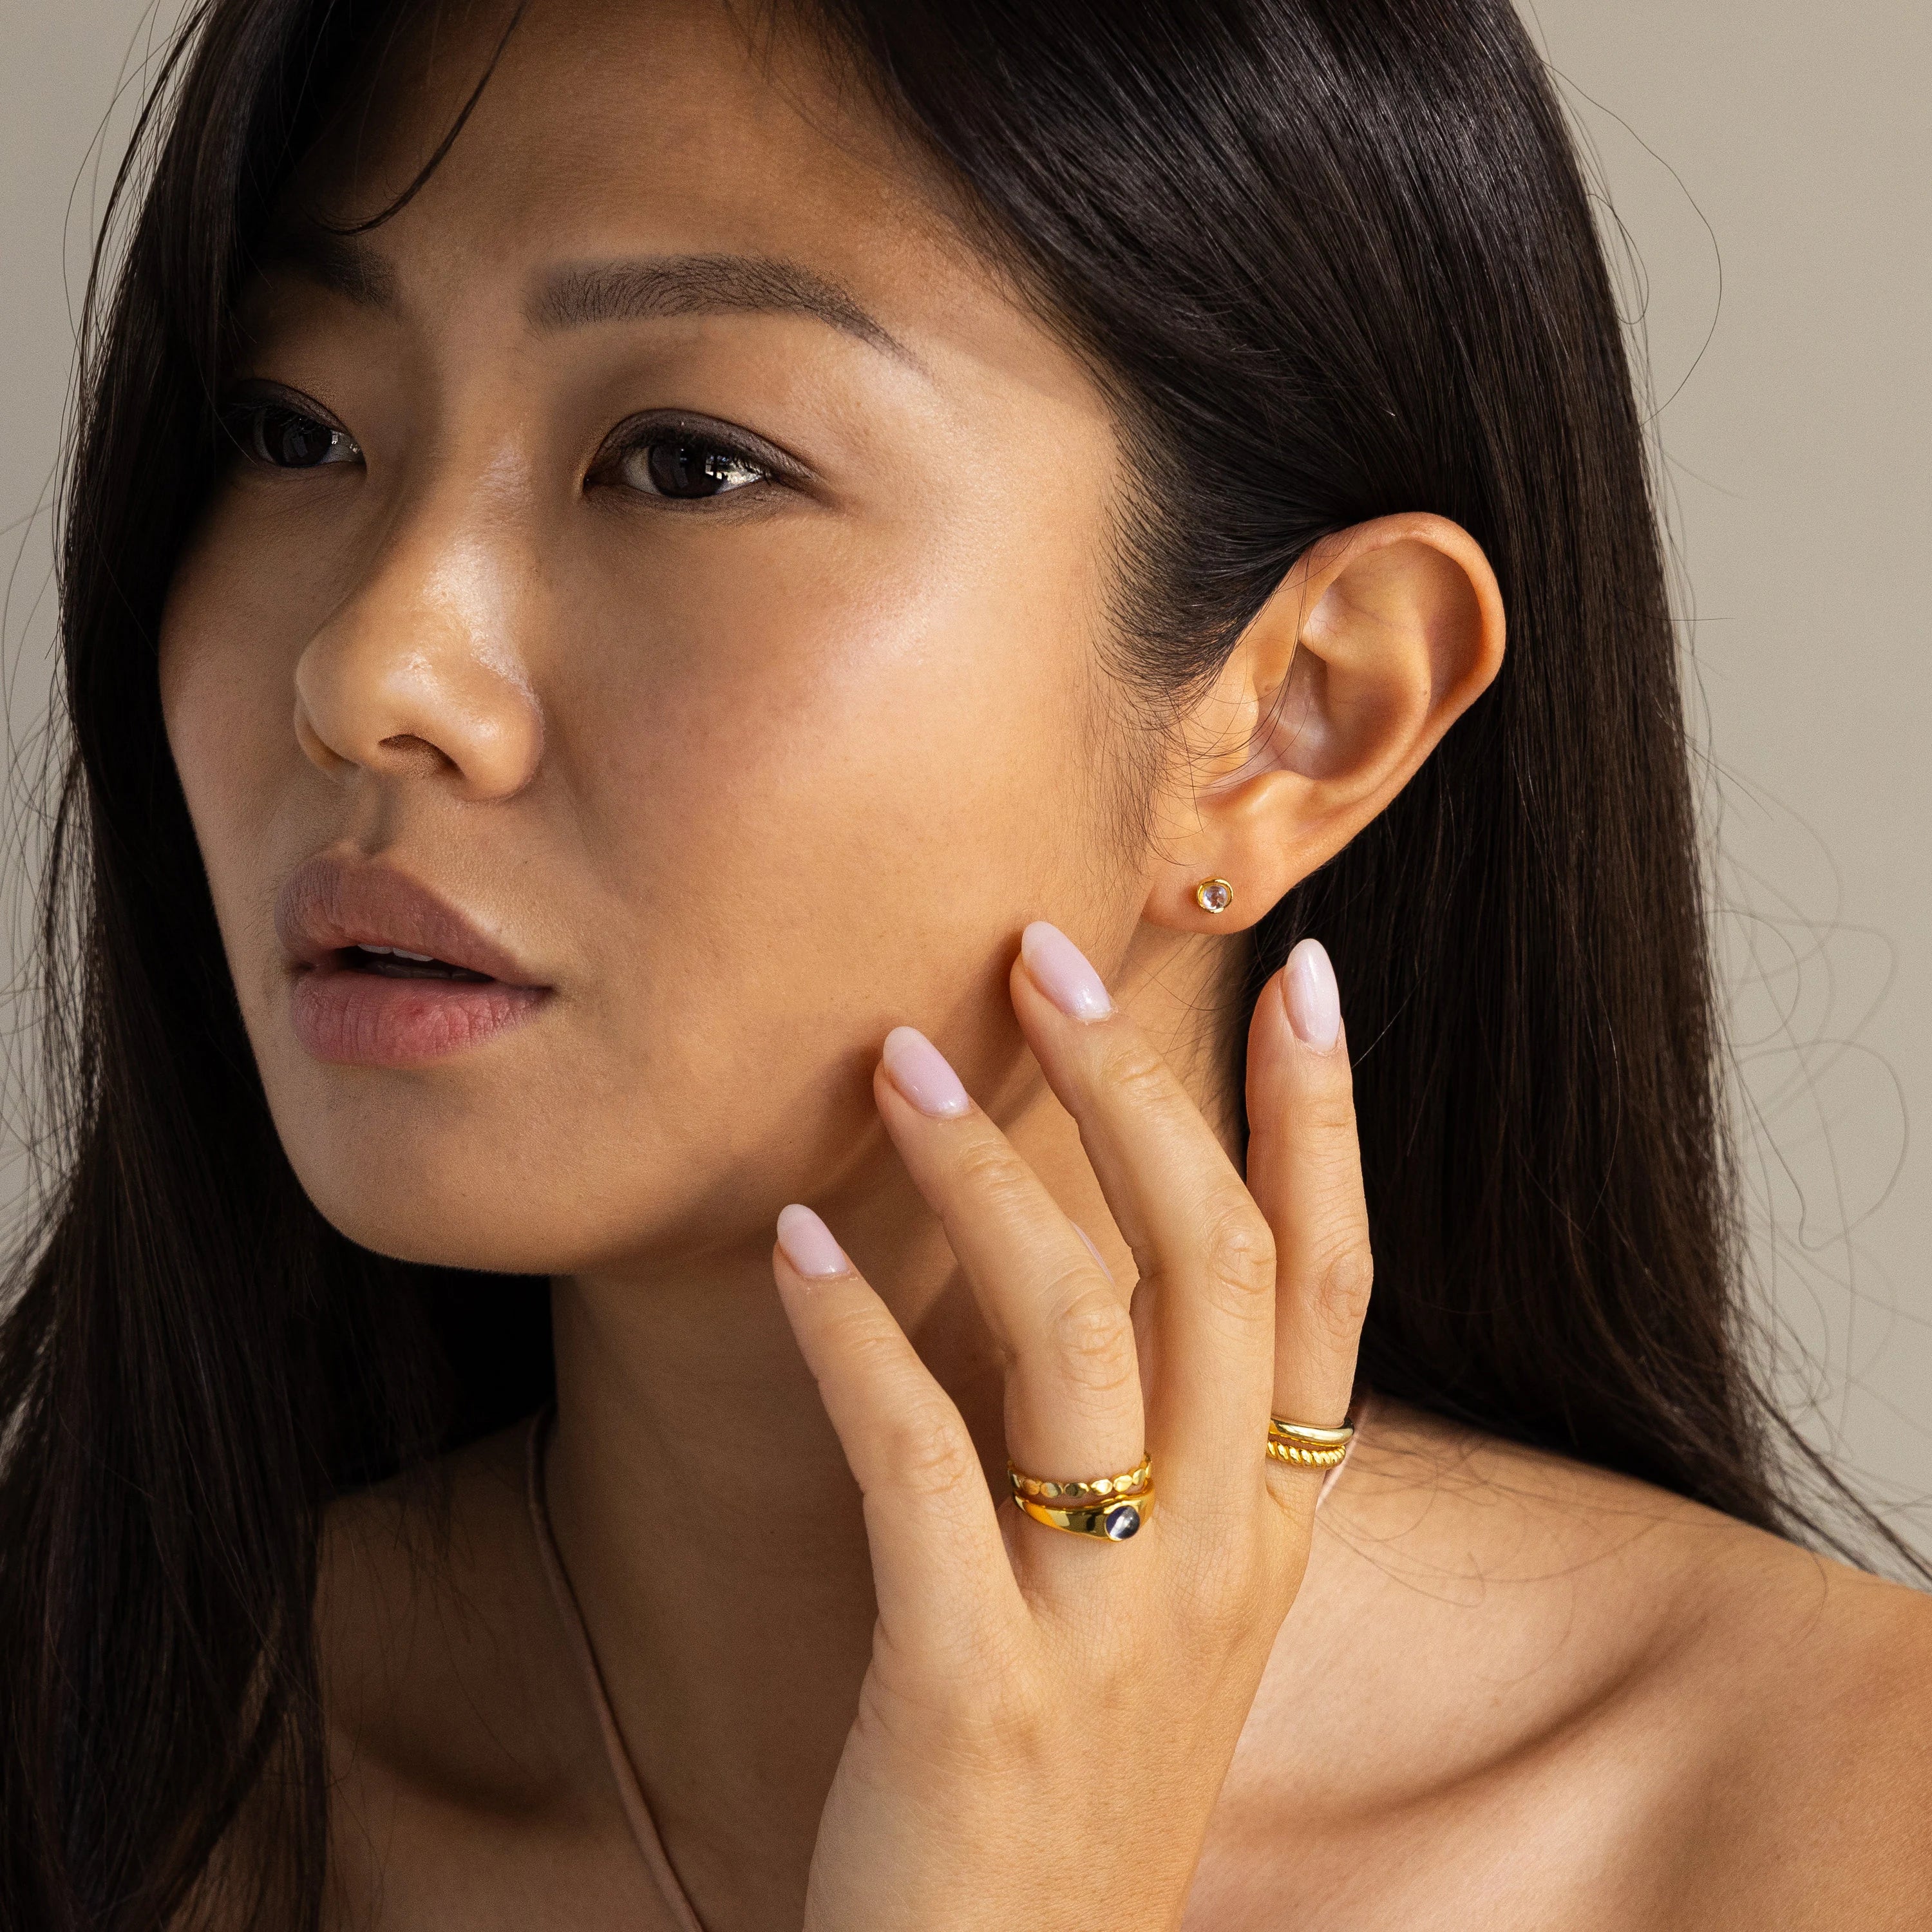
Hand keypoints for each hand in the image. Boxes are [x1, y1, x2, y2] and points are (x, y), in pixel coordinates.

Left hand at [771, 923, 1370, 1931]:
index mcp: (1269, 1533)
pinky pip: (917, 1463)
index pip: (1327, 1287)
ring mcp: (1106, 1628)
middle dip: (1139, 1089)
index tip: (1305, 981)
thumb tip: (1116, 1272)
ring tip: (899, 1058)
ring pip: (1081, 1337)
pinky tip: (797, 1245)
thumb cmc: (1068, 1787)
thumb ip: (1168, 1460)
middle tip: (1047, 954)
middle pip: (1214, 1266)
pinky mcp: (973, 1690)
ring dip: (990, 1176)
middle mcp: (1215, 1563)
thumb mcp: (1163, 1619)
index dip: (1323, 1128)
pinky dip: (855, 1335)